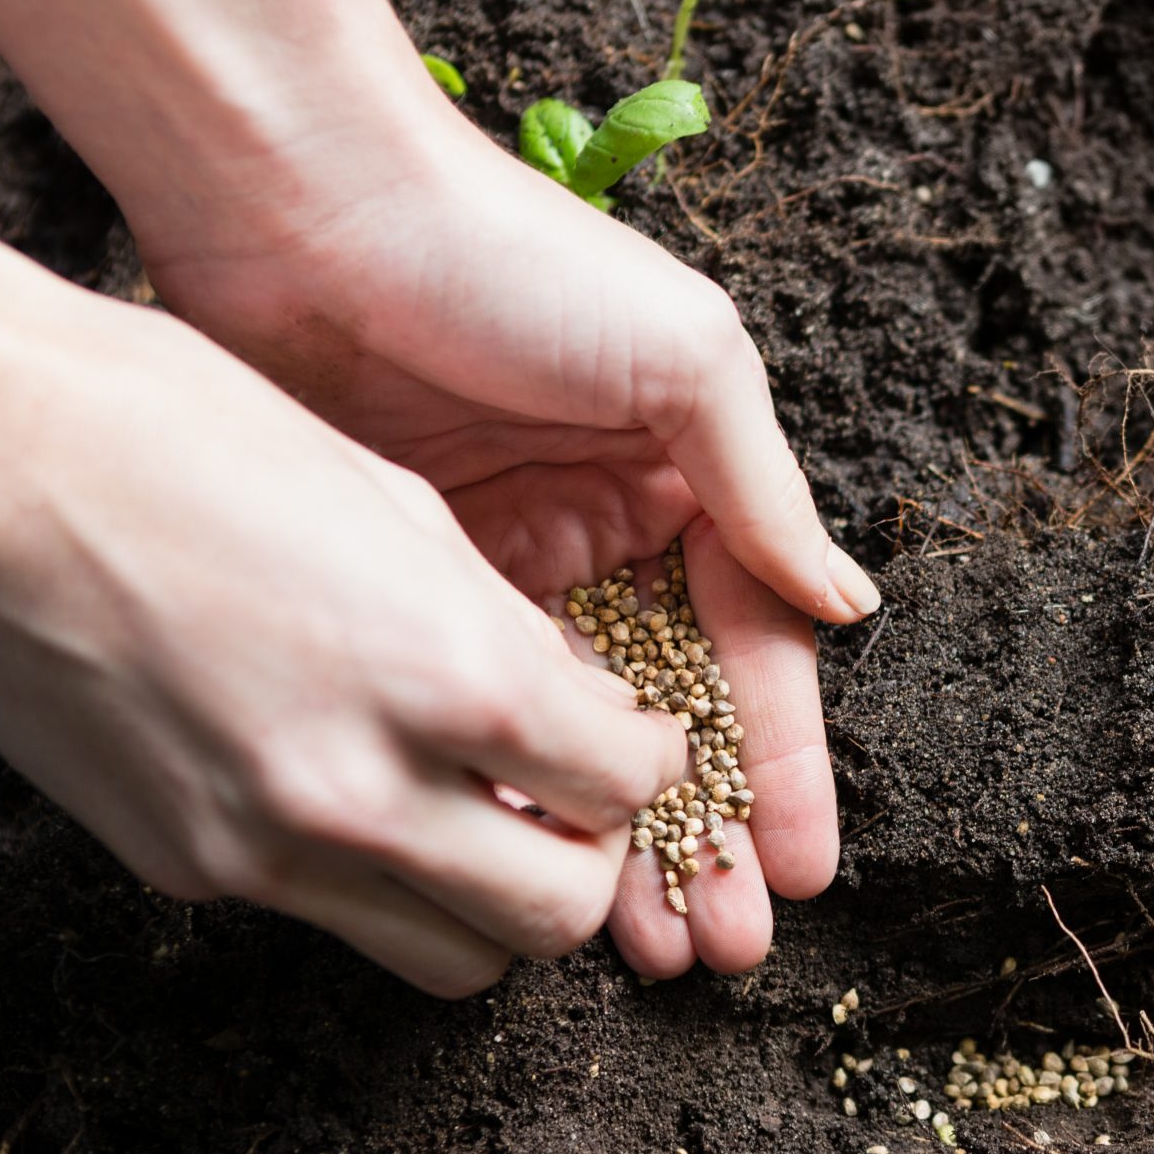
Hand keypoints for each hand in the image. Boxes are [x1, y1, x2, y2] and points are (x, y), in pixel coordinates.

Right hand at [0, 201, 690, 997]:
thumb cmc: (180, 435)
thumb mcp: (399, 503)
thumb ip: (508, 629)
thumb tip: (584, 709)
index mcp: (442, 673)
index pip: (622, 788)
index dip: (651, 761)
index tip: (633, 735)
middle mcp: (363, 789)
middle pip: (558, 917)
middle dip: (589, 860)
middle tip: (570, 797)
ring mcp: (268, 847)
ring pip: (458, 960)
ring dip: (494, 903)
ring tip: (477, 817)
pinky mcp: (190, 871)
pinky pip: (333, 919)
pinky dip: (377, 881)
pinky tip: (359, 792)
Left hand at [131, 123, 873, 977]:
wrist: (306, 206)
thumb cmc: (511, 262)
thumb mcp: (682, 360)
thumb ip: (760, 496)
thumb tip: (848, 611)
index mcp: (692, 483)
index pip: (757, 657)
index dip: (781, 769)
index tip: (801, 869)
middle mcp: (612, 535)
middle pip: (674, 722)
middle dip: (705, 839)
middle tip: (723, 946)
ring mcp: (514, 569)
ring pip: (581, 740)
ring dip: (618, 842)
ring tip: (648, 945)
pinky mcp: (415, 585)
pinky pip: (483, 718)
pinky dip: (515, 793)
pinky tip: (534, 868)